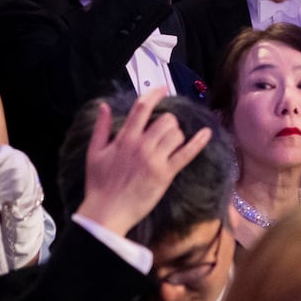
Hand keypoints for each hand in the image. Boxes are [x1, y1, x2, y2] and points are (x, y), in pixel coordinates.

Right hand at [74, 89, 212, 236]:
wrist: (107, 212)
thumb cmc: (99, 184)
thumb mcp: (94, 153)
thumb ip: (101, 128)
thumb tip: (105, 106)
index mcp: (124, 139)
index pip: (142, 108)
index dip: (154, 94)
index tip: (162, 88)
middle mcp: (141, 146)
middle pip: (165, 120)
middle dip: (167, 121)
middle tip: (163, 131)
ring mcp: (155, 160)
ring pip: (176, 134)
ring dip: (176, 134)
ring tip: (170, 142)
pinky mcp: (166, 174)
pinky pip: (186, 154)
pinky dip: (198, 142)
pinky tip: (207, 133)